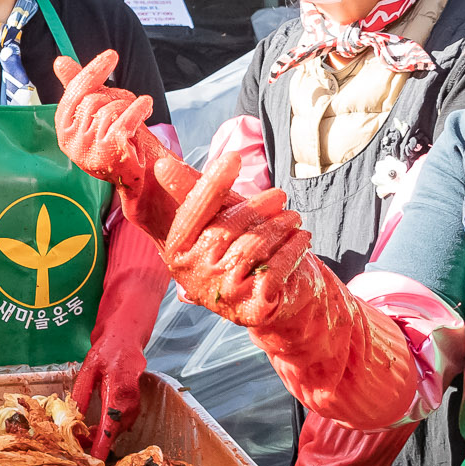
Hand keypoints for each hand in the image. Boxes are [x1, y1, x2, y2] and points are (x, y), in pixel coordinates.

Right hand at [55, 53, 194, 238]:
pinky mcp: (109, 152)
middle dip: (116, 97)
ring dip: (129, 108)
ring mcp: (89, 148)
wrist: (138, 178)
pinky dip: (138, 109)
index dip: (93, 72)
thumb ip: (79, 87)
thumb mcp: (96, 113)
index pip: (74, 93)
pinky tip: (146, 105)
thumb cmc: (117, 142)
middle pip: (94, 99)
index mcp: (64, 129)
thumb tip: (59, 60)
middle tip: (129, 106)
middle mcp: (71, 141)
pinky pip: (124, 119)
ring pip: (111, 109)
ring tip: (137, 118)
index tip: (112, 55)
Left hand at [71, 328, 145, 460]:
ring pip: (123, 425)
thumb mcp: (88, 370)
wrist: (126, 336)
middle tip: (84, 445)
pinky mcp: (137, 400)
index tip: (95, 459)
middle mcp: (131, 396)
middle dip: (102, 440)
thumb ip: (81, 394)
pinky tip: (102, 425)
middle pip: (118, 427)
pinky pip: (126, 419)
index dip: (103, 443)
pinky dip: (114, 425)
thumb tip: (73, 419)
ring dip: (108, 433)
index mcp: (118, 387)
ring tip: (91, 435)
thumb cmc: (106, 350)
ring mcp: (136, 399)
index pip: (110, 422)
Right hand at [159, 151, 317, 326]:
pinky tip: (302, 238)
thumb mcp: (216, 220)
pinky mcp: (250, 307)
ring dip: (279, 227)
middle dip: (257, 208)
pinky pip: (274, 268)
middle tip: (280, 195)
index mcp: (177, 253)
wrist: (268, 298)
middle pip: (226, 229)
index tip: (233, 157)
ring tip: (294, 217)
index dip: (211, 185)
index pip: (192, 213)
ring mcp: (220, 294)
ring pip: (252, 247)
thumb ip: (194, 193)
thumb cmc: (238, 250)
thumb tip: (162, 165)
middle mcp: (192, 276)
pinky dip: (292, 249)